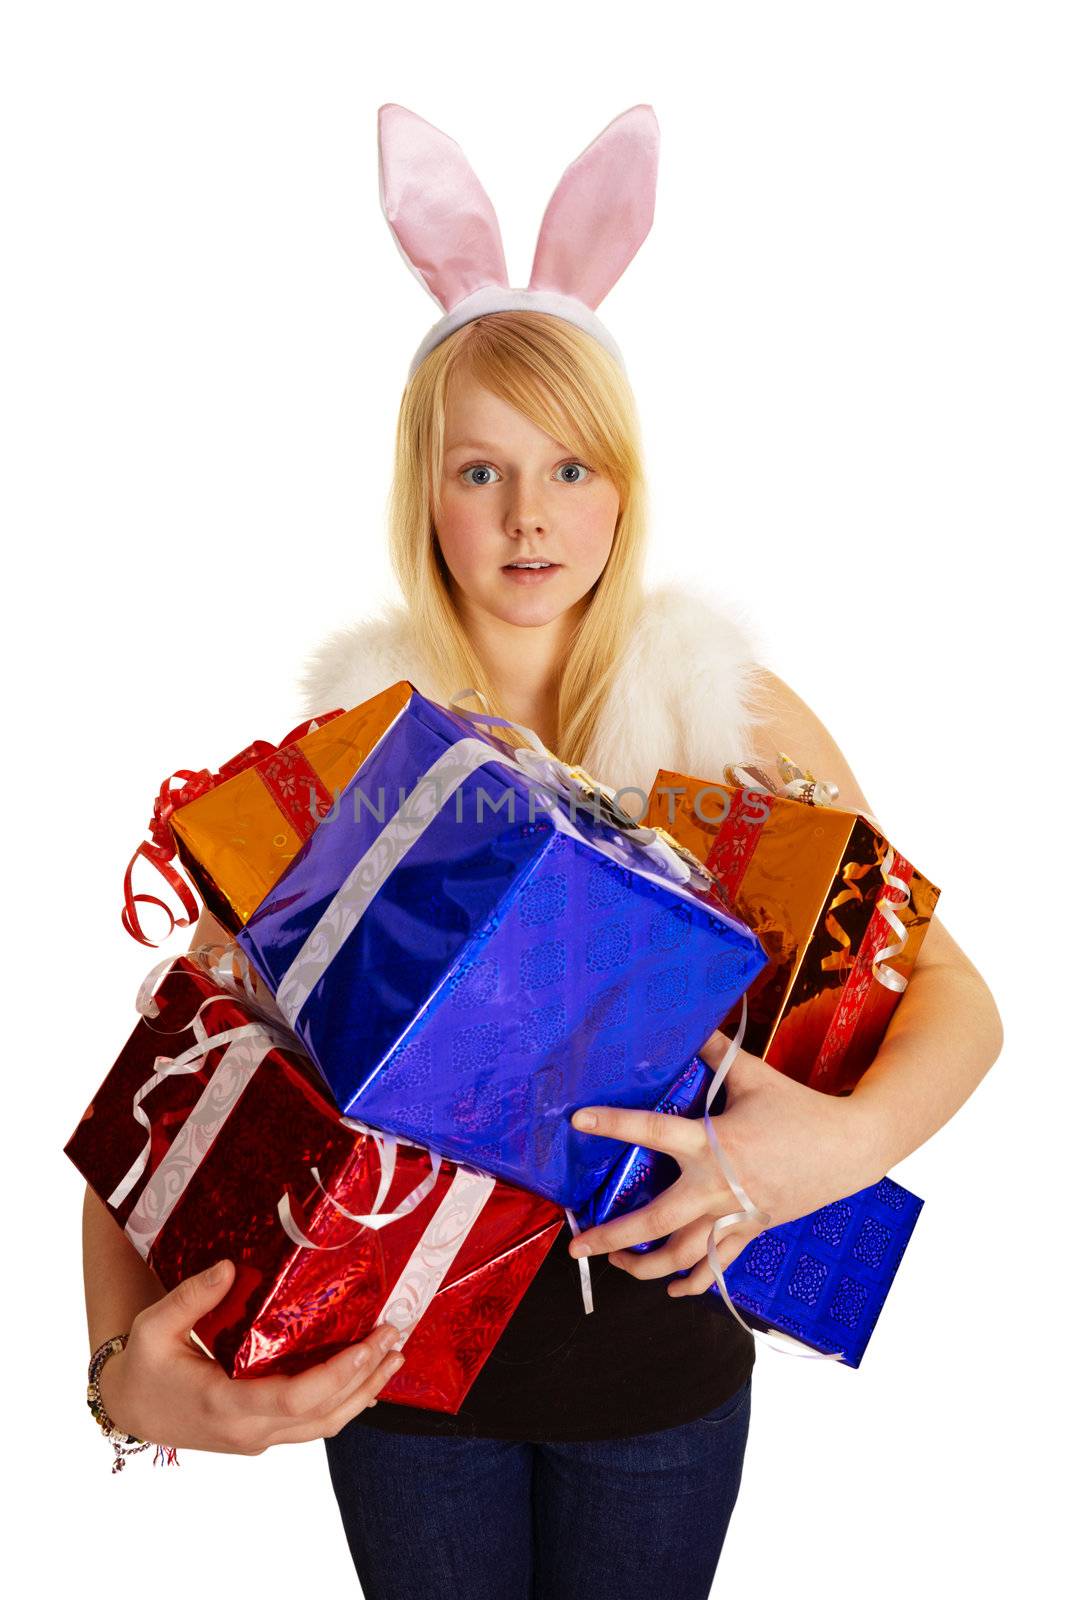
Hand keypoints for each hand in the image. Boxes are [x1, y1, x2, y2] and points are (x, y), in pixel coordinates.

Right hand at [98, 1259, 405, 1453]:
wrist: (130, 1408)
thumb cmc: (144, 1365)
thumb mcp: (154, 1326)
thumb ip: (192, 1297)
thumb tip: (231, 1267)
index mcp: (223, 1404)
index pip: (294, 1400)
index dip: (338, 1375)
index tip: (369, 1344)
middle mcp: (248, 1431)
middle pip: (322, 1415)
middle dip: (365, 1376)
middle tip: (395, 1335)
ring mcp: (257, 1439)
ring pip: (324, 1426)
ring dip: (364, 1392)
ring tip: (394, 1355)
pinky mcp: (263, 1434)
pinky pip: (313, 1425)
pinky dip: (345, 1402)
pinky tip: (368, 1380)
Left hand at [567, 1028, 882, 1295]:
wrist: (849, 1148)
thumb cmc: (799, 1109)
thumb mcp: (755, 1075)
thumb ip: (718, 1052)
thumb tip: (695, 1023)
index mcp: (711, 1142)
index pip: (652, 1131)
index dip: (613, 1124)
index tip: (579, 1121)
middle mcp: (716, 1185)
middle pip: (656, 1220)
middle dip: (612, 1236)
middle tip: (577, 1244)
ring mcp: (734, 1214)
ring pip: (683, 1254)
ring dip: (645, 1266)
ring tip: (617, 1264)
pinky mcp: (752, 1230)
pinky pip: (717, 1265)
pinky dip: (693, 1282)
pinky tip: (671, 1289)